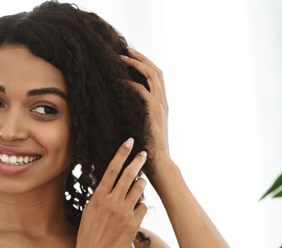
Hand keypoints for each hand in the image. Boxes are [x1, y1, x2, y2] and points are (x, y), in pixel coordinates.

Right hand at [73, 138, 147, 247]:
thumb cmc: (88, 237)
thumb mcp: (89, 213)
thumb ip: (100, 198)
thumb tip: (108, 185)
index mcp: (98, 197)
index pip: (112, 169)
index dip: (121, 154)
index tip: (129, 142)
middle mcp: (112, 202)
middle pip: (128, 175)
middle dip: (138, 161)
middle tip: (145, 153)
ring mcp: (124, 213)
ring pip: (139, 189)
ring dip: (141, 183)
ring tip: (141, 182)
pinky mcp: (133, 224)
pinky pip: (142, 207)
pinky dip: (140, 206)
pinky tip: (135, 211)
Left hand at [121, 47, 169, 170]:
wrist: (159, 163)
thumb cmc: (148, 150)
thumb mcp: (142, 128)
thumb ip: (136, 115)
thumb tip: (121, 108)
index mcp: (162, 104)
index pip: (156, 77)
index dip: (145, 64)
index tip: (131, 56)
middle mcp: (163, 102)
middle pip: (156, 71)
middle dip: (141, 58)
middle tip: (125, 50)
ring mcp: (160, 105)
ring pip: (151, 75)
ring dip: (136, 64)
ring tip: (121, 57)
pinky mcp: (154, 111)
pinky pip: (141, 90)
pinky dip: (130, 83)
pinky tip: (118, 81)